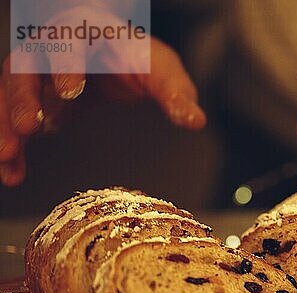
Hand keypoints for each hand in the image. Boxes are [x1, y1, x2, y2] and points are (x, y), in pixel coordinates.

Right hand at [0, 9, 204, 186]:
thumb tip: (196, 122)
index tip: (70, 92)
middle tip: (29, 127)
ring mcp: (36, 73)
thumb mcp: (161, 69)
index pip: (70, 43)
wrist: (111, 50)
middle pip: (26, 67)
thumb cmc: (136, 57)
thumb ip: (175, 93)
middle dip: (24, 97)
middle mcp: (52, 49)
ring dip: (6, 125)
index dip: (67, 66)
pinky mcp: (32, 97)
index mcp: (86, 34)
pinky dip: (11, 144)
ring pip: (10, 94)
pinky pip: (12, 117)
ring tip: (8, 158)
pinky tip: (12, 172)